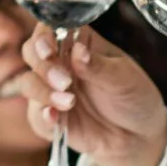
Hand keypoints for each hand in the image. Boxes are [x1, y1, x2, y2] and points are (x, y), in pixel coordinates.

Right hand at [22, 27, 166, 165]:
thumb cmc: (134, 97)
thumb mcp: (124, 78)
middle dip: (43, 66)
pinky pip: (35, 115)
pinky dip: (42, 116)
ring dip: (43, 91)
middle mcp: (61, 63)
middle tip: (65, 81)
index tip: (49, 50)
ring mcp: (52, 90)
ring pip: (28, 83)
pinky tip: (55, 118)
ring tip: (70, 102)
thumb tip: (78, 51)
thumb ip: (98, 66)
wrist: (138, 136)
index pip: (50, 29)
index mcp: (79, 43)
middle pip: (31, 52)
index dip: (43, 36)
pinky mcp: (50, 118)